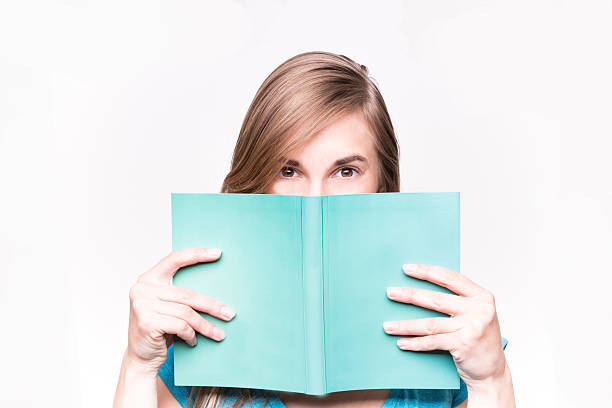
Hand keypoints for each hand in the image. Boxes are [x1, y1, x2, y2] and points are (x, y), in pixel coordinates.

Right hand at [125, 248, 236, 371]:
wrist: (140, 358)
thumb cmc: (158, 331)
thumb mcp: (166, 307)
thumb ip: (179, 294)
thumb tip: (216, 287)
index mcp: (148, 279)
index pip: (174, 259)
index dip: (197, 254)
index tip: (218, 253)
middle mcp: (143, 289)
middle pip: (187, 294)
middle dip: (212, 306)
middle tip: (229, 314)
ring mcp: (143, 305)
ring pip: (186, 312)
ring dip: (205, 326)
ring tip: (218, 334)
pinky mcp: (147, 322)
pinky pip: (181, 326)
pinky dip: (191, 335)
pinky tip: (193, 341)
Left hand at [383, 264, 506, 386]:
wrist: (493, 371)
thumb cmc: (478, 339)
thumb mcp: (474, 314)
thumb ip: (456, 301)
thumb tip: (419, 288)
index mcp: (481, 296)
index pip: (450, 278)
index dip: (427, 272)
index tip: (407, 268)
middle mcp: (479, 310)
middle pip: (436, 299)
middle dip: (410, 296)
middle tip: (390, 293)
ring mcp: (472, 328)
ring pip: (430, 323)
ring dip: (406, 325)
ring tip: (388, 325)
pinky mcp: (463, 345)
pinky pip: (432, 341)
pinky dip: (415, 342)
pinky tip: (401, 342)